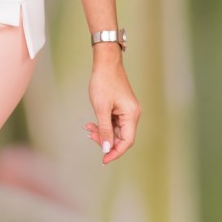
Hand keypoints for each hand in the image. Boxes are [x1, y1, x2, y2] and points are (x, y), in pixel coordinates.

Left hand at [84, 46, 140, 164]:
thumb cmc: (103, 81)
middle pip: (121, 137)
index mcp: (131, 115)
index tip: (103, 159)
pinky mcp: (121, 107)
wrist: (106, 62)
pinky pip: (113, 122)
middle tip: (90, 135)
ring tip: (89, 128)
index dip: (115, 152)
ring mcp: (127, 110)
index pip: (126, 141)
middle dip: (105, 139)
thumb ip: (104, 129)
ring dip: (102, 131)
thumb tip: (107, 148)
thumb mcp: (101, 108)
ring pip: (115, 130)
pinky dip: (103, 124)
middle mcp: (132, 114)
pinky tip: (92, 123)